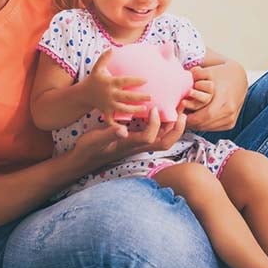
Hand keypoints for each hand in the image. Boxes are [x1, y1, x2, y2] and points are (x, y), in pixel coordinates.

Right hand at [71, 108, 186, 167]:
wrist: (84, 158)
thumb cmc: (89, 148)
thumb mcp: (96, 139)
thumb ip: (109, 134)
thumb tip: (123, 130)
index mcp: (129, 145)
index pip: (150, 138)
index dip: (155, 124)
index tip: (153, 108)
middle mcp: (137, 146)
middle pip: (164, 142)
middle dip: (176, 129)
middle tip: (182, 111)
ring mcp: (138, 145)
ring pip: (162, 139)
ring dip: (173, 127)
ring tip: (178, 110)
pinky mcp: (135, 141)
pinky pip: (155, 135)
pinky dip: (163, 125)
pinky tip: (161, 113)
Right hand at [82, 48, 149, 124]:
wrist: (83, 94)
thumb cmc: (93, 80)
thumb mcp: (97, 68)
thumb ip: (104, 58)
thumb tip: (112, 48)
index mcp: (109, 82)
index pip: (124, 81)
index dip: (135, 80)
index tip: (146, 80)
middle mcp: (109, 94)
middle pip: (126, 96)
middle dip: (139, 97)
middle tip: (150, 97)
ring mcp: (108, 104)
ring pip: (122, 108)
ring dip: (133, 110)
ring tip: (144, 109)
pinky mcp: (106, 112)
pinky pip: (112, 120)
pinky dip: (118, 125)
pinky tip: (128, 128)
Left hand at [185, 60, 247, 131]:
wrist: (238, 78)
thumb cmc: (222, 74)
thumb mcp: (209, 70)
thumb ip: (196, 74)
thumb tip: (185, 76)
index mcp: (225, 101)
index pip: (205, 116)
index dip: (190, 117)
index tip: (179, 112)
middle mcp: (229, 113)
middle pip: (204, 124)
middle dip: (189, 121)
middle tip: (178, 115)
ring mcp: (231, 120)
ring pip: (207, 128)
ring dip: (194, 124)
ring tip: (185, 116)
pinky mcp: (230, 124)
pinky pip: (212, 128)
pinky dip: (202, 124)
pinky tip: (195, 117)